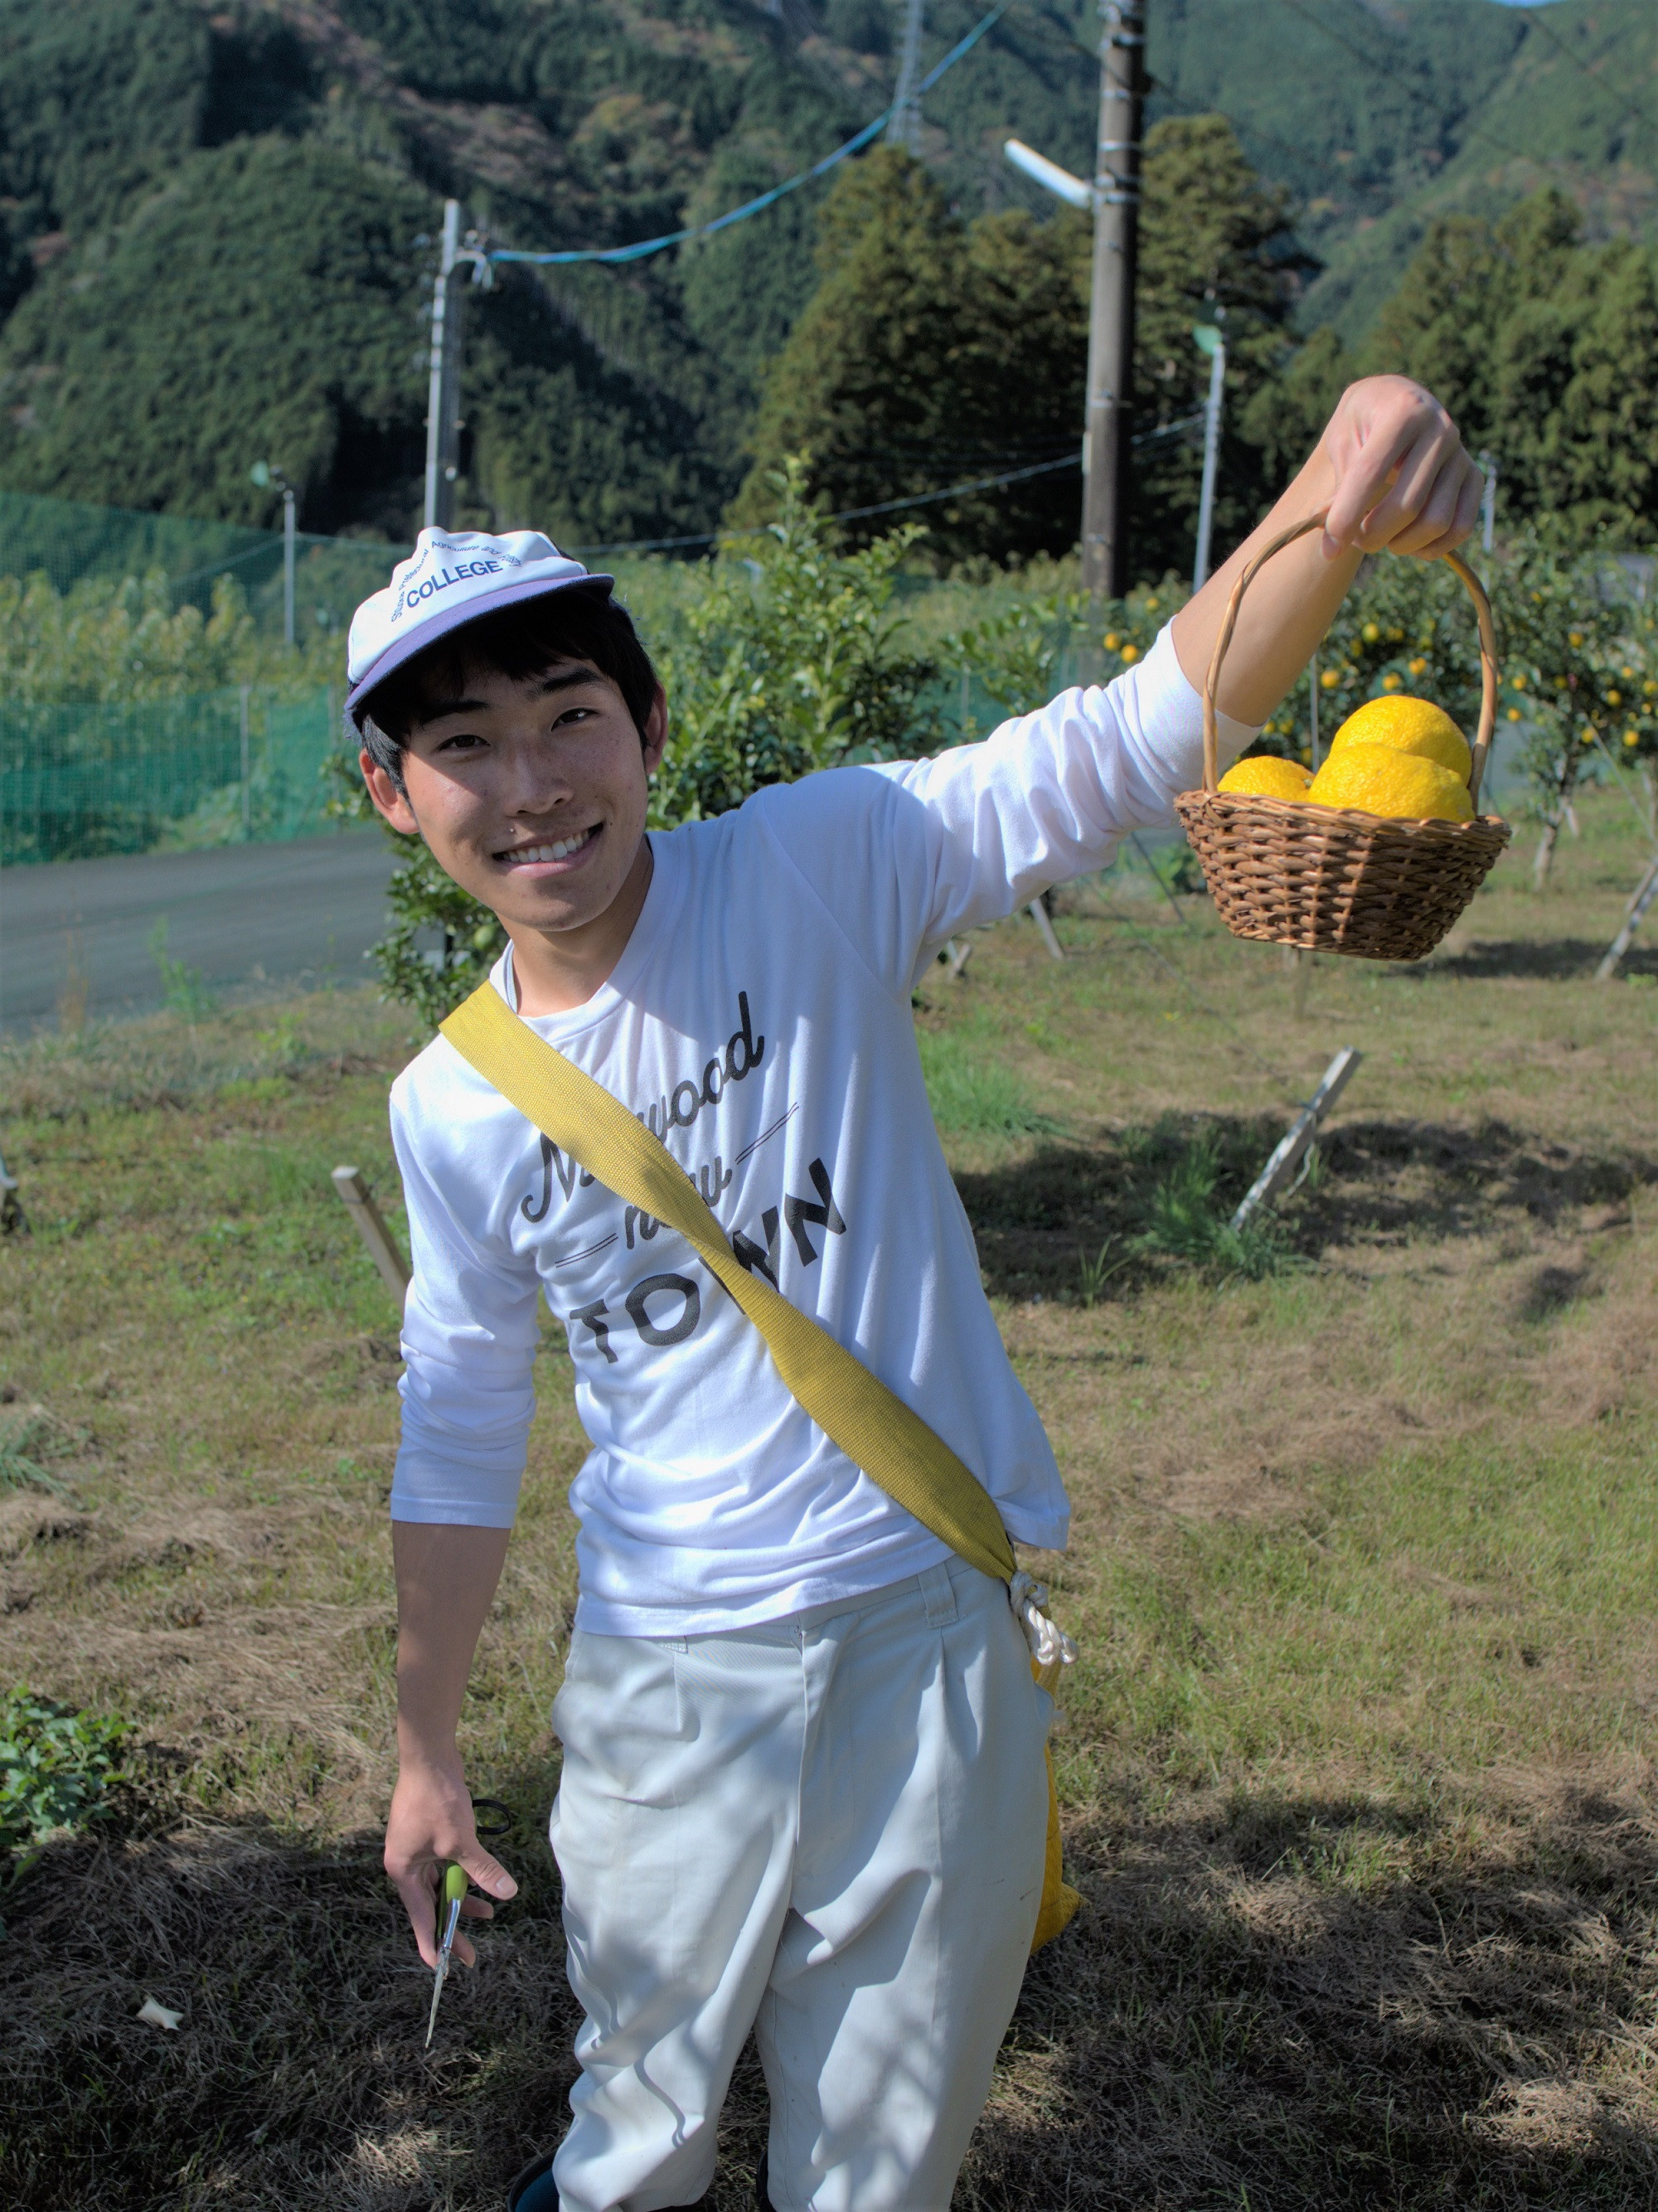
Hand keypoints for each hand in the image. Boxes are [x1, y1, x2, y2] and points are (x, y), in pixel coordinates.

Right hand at [384, 1750, 517, 1967]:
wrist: (429, 1756)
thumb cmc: (437, 1798)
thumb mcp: (461, 1840)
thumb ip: (482, 1870)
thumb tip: (506, 1893)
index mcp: (403, 1870)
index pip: (420, 1917)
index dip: (432, 1943)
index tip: (442, 1968)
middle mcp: (405, 1863)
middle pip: (430, 1904)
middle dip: (452, 1925)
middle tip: (470, 1955)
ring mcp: (416, 1848)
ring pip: (440, 1885)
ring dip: (462, 1898)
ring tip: (488, 1913)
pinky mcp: (428, 1835)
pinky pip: (445, 1866)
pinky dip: (462, 1874)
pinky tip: (481, 1880)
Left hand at [1319, 375, 1484, 562]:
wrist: (1395, 401)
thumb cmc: (1361, 426)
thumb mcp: (1341, 443)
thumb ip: (1338, 489)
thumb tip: (1332, 546)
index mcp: (1402, 411)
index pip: (1372, 472)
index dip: (1347, 516)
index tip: (1329, 549)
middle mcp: (1440, 429)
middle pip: (1408, 505)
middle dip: (1373, 535)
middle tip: (1355, 540)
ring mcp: (1461, 454)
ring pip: (1437, 522)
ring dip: (1401, 544)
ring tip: (1379, 537)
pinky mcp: (1474, 476)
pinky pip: (1460, 528)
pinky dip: (1431, 548)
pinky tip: (1406, 542)